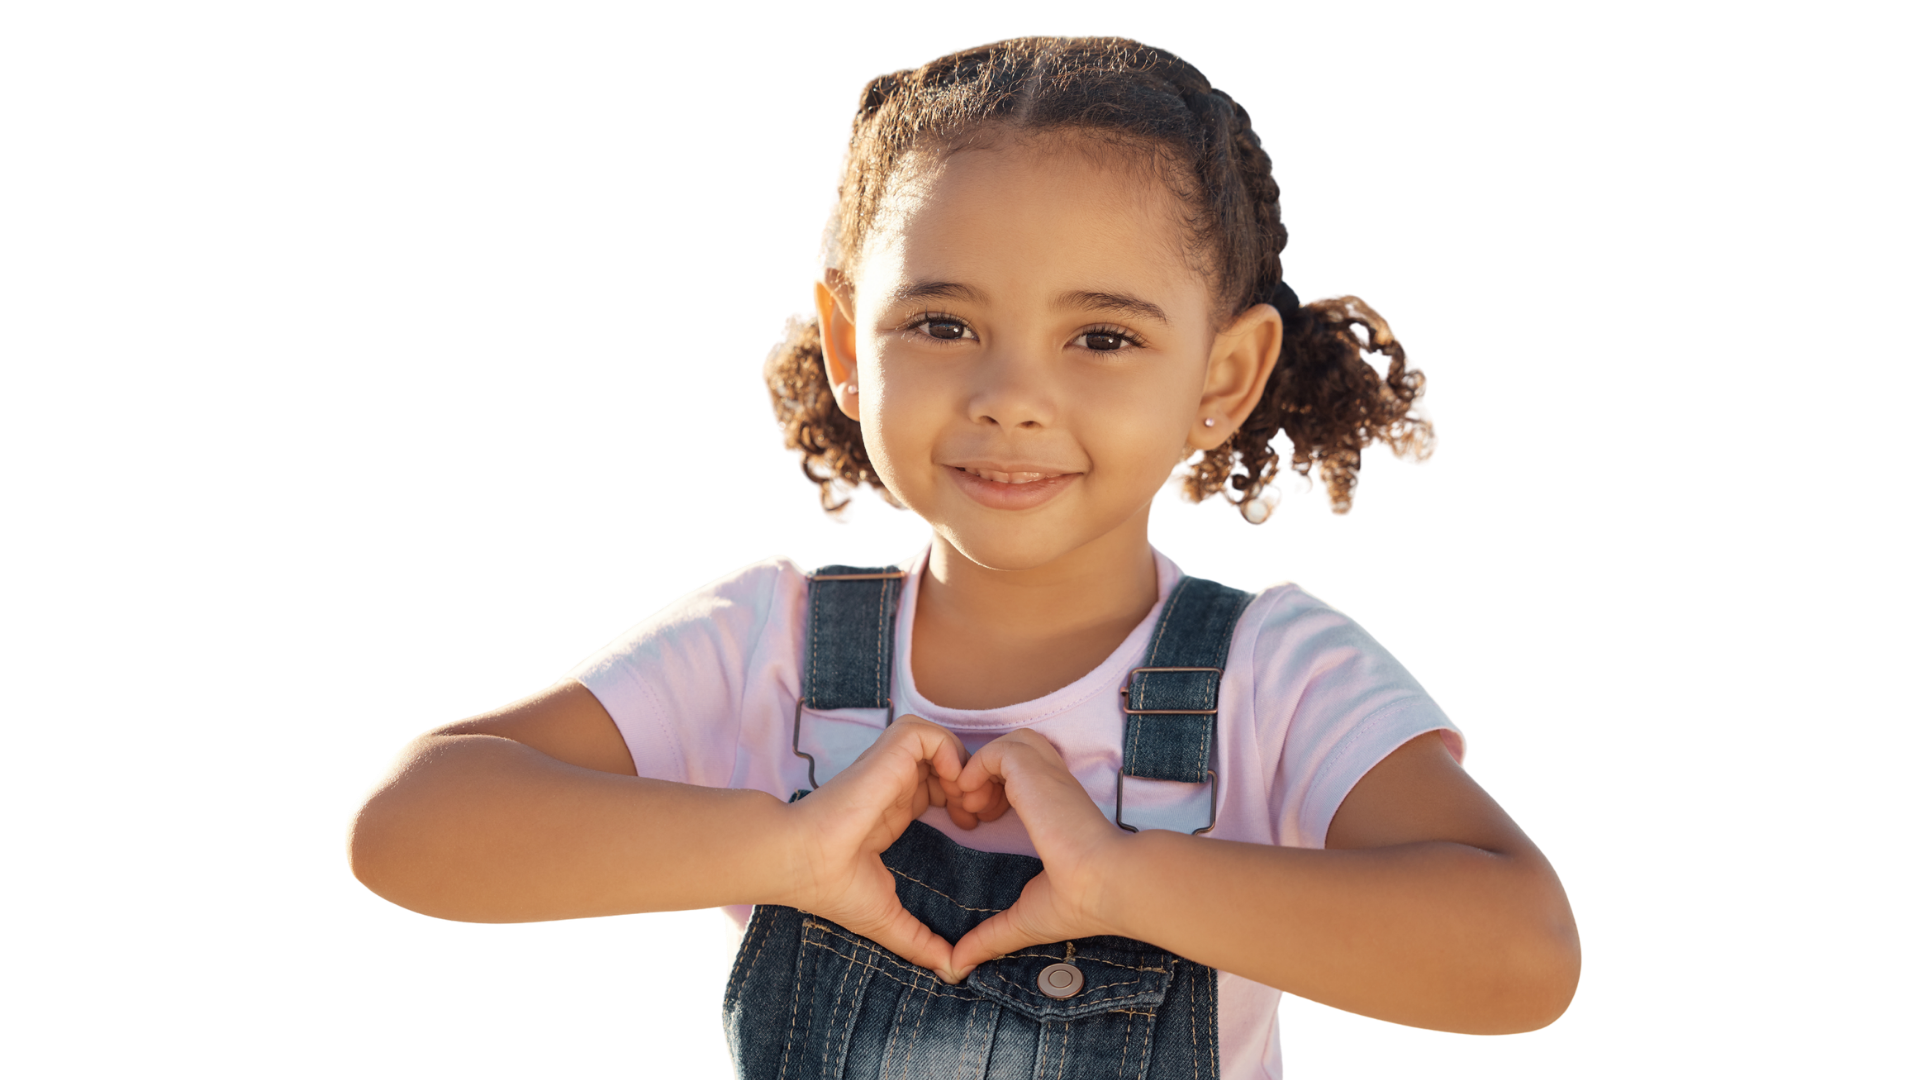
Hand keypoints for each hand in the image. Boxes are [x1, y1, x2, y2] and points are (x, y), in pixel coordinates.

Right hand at [783, 715, 971, 984]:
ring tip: (966, 802)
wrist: (802, 862)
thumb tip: (953, 973)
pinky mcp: (887, 756)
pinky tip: (951, 788)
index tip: (973, 827)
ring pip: (941, 742)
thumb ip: (921, 942)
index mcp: (895, 808)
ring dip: (963, 765)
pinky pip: (927, 734)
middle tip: (980, 814)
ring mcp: (890, 767)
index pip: (941, 786)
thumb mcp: (887, 918)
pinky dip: (948, 753)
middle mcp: (895, 783)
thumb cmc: (833, 886)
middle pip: (948, 761)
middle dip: (972, 782)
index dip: (964, 799)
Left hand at [945, 730, 1129, 980]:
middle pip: (1008, 753)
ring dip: (978, 771)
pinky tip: (974, 806)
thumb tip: (957, 968)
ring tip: (971, 810)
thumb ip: (990, 935)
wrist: (1109, 883)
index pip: (1015, 776)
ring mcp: (1046, 772)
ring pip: (1003, 745)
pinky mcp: (1035, 769)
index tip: (973, 825)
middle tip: (968, 816)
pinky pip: (995, 750)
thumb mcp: (1024, 917)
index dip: (986, 792)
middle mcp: (1052, 783)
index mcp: (1052, 806)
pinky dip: (976, 770)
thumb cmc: (1080, 900)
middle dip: (979, 778)